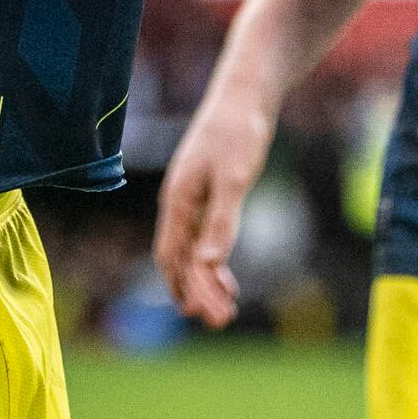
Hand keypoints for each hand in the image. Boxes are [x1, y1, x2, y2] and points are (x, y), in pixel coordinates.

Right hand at [153, 85, 275, 327]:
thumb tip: (210, 264)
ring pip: (189, 252)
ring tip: (225, 310)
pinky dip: (211, 264)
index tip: (207, 315)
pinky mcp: (206, 195)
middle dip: (196, 292)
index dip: (187, 288)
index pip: (173, 256)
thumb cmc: (238, 132)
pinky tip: (227, 279)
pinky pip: (200, 239)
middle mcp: (178, 203)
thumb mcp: (235, 178)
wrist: (243, 96)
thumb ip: (222, 221)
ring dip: (204, 282)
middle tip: (221, 321)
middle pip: (178, 259)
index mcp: (178, 200)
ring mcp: (190, 199)